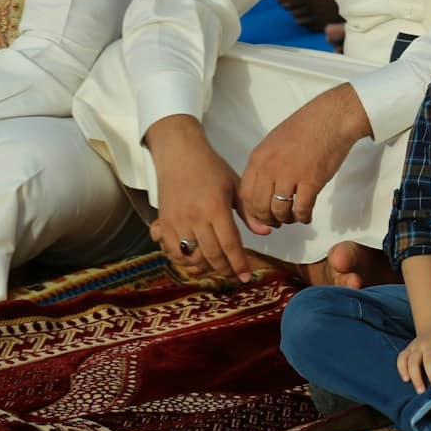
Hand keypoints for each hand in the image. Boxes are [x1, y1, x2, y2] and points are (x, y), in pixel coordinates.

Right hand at [147, 115, 253, 281]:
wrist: (180, 155)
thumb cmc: (211, 168)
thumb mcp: (235, 185)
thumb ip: (249, 212)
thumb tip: (266, 232)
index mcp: (216, 208)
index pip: (230, 244)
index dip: (239, 264)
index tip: (247, 276)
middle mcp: (195, 218)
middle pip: (212, 255)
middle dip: (225, 270)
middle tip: (235, 275)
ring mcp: (177, 222)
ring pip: (192, 257)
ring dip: (206, 267)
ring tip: (218, 268)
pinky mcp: (164, 223)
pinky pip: (172, 252)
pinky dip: (184, 260)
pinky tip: (196, 260)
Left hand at [238, 84, 369, 231]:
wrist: (332, 117)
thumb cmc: (306, 126)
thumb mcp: (274, 142)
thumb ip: (265, 164)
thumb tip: (262, 188)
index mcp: (258, 158)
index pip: (245, 194)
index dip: (252, 211)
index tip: (260, 217)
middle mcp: (270, 168)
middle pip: (259, 207)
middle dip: (267, 220)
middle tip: (277, 222)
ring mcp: (290, 175)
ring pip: (280, 211)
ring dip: (286, 220)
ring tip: (293, 217)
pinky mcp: (311, 181)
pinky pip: (302, 209)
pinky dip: (304, 217)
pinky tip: (307, 216)